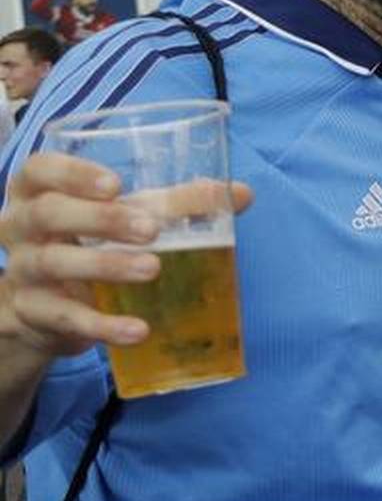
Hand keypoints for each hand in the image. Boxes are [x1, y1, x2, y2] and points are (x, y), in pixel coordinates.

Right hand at [0, 153, 251, 360]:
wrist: (47, 309)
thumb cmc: (90, 243)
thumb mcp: (124, 217)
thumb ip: (176, 204)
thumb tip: (241, 194)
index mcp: (38, 192)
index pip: (39, 170)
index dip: (72, 174)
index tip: (116, 184)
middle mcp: (20, 227)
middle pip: (48, 214)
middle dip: (101, 219)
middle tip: (152, 229)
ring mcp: (22, 271)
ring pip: (53, 263)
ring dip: (106, 265)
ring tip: (152, 269)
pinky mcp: (33, 313)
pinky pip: (65, 318)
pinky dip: (102, 324)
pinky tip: (137, 330)